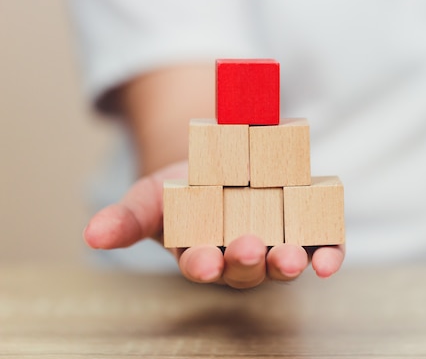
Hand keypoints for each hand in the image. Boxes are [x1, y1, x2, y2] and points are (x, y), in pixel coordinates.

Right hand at [83, 161, 344, 287]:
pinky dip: (326, 255)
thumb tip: (91, 234)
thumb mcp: (153, 195)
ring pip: (281, 263)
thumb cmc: (185, 188)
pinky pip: (319, 249)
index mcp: (201, 251)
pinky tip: (328, 261)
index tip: (201, 260)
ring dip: (285, 263)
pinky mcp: (306, 232)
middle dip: (244, 262)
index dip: (200, 263)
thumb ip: (127, 216)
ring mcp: (275, 244)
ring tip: (288, 256)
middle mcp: (240, 256)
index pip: (199, 264)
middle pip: (244, 268)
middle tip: (246, 248)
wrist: (227, 161)